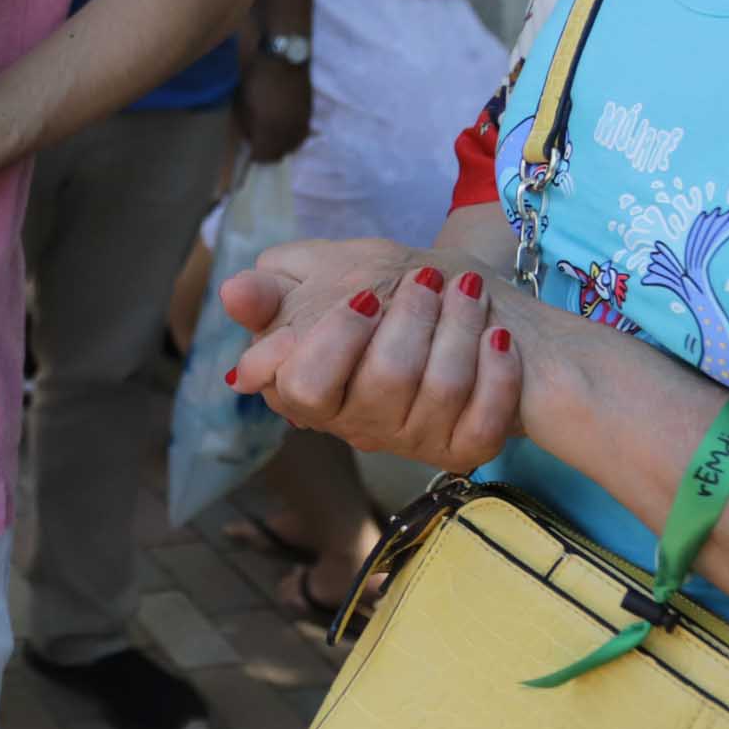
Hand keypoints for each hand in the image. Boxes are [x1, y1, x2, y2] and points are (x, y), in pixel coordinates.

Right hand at [222, 236, 525, 471]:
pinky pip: (485, 421)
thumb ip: (271, 291)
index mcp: (308, 391)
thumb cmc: (374, 296)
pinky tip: (496, 334)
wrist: (449, 315)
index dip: (337, 338)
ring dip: (459, 330)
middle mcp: (358, 425)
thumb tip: (232, 295)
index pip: (305, 385)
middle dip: (411, 320)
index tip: (364, 293)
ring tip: (466, 287)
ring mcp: (412, 440)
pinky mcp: (463, 450)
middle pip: (384, 380)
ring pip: (440, 390)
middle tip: (426, 279)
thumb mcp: (315, 279)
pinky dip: (496, 374)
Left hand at [234, 50, 312, 163]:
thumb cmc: (258, 76)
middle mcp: (290, 131)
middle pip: (280, 154)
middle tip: (258, 144)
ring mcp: (302, 123)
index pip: (265, 156)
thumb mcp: (243, 101)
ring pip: (293, 146)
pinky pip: (301, 135)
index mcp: (271, 128)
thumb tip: (250, 138)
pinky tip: (283, 126)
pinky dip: (291, 135)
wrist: (287, 56)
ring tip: (271, 135)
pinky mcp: (309, 114)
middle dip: (268, 153)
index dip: (255, 156)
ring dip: (281, 145)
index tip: (249, 151)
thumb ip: (246, 124)